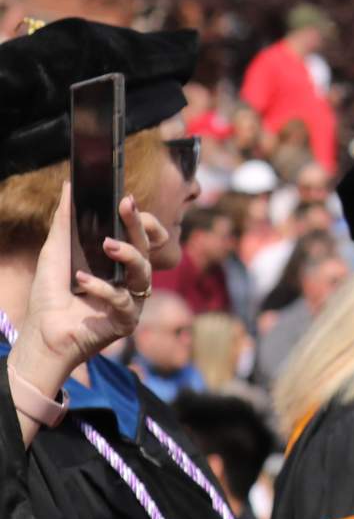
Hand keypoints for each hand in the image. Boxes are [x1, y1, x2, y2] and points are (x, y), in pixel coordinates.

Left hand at [12, 186, 154, 397]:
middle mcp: (129, 278)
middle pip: (147, 247)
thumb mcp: (55, 252)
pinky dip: (103, 289)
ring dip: (128, 254)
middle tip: (126, 205)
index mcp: (117, 262)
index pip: (143, 236)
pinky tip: (82, 282)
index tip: (125, 199)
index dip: (141, 219)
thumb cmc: (50, 295)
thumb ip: (64, 220)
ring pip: (144, 272)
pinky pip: (124, 300)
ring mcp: (131, 299)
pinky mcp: (126, 321)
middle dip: (139, 224)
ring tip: (106, 245)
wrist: (41, 334)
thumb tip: (69, 185)